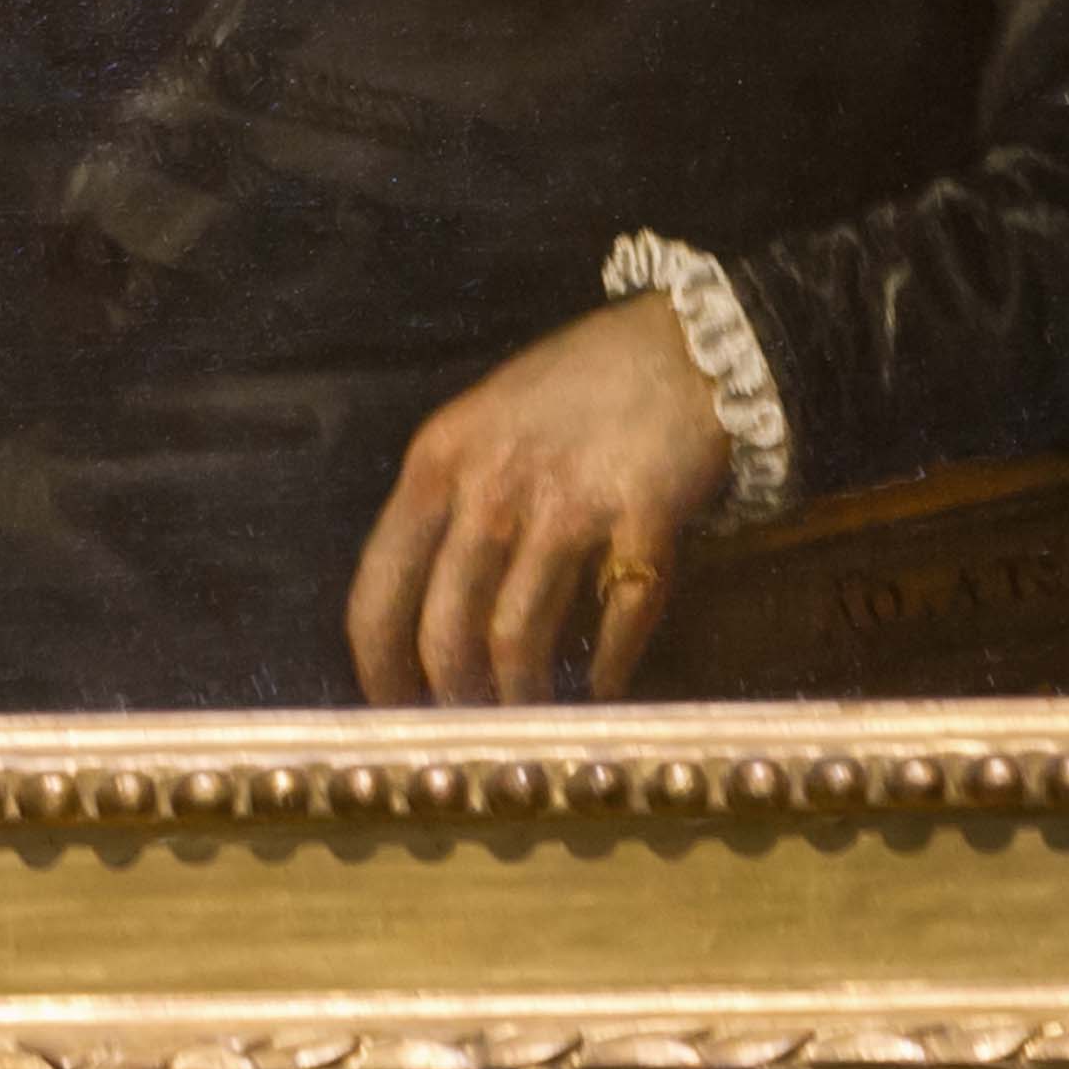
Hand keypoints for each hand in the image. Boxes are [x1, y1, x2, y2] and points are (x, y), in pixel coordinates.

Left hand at [345, 297, 736, 706]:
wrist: (689, 343)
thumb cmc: (579, 385)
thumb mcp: (482, 423)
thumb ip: (447, 501)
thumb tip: (420, 607)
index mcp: (437, 462)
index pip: (379, 592)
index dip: (379, 669)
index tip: (392, 708)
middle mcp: (493, 487)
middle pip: (446, 632)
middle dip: (454, 699)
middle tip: (470, 725)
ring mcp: (568, 503)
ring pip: (519, 639)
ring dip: (522, 696)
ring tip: (531, 714)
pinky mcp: (644, 517)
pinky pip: (617, 618)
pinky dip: (608, 669)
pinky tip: (603, 686)